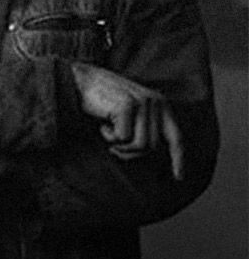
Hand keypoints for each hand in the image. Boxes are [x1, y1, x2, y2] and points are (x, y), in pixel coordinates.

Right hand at [70, 62, 185, 179]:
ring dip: (119, 144)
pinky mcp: (128, 105)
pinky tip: (102, 122)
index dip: (178, 159)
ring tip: (108, 130)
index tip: (179, 178)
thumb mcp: (131, 112)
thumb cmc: (102, 100)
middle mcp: (156, 102)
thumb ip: (145, 126)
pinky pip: (123, 137)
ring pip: (139, 144)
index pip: (176, 137)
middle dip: (130, 151)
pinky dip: (109, 135)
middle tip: (113, 143)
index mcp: (161, 104)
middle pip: (151, 146)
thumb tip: (151, 151)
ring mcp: (143, 103)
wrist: (79, 80)